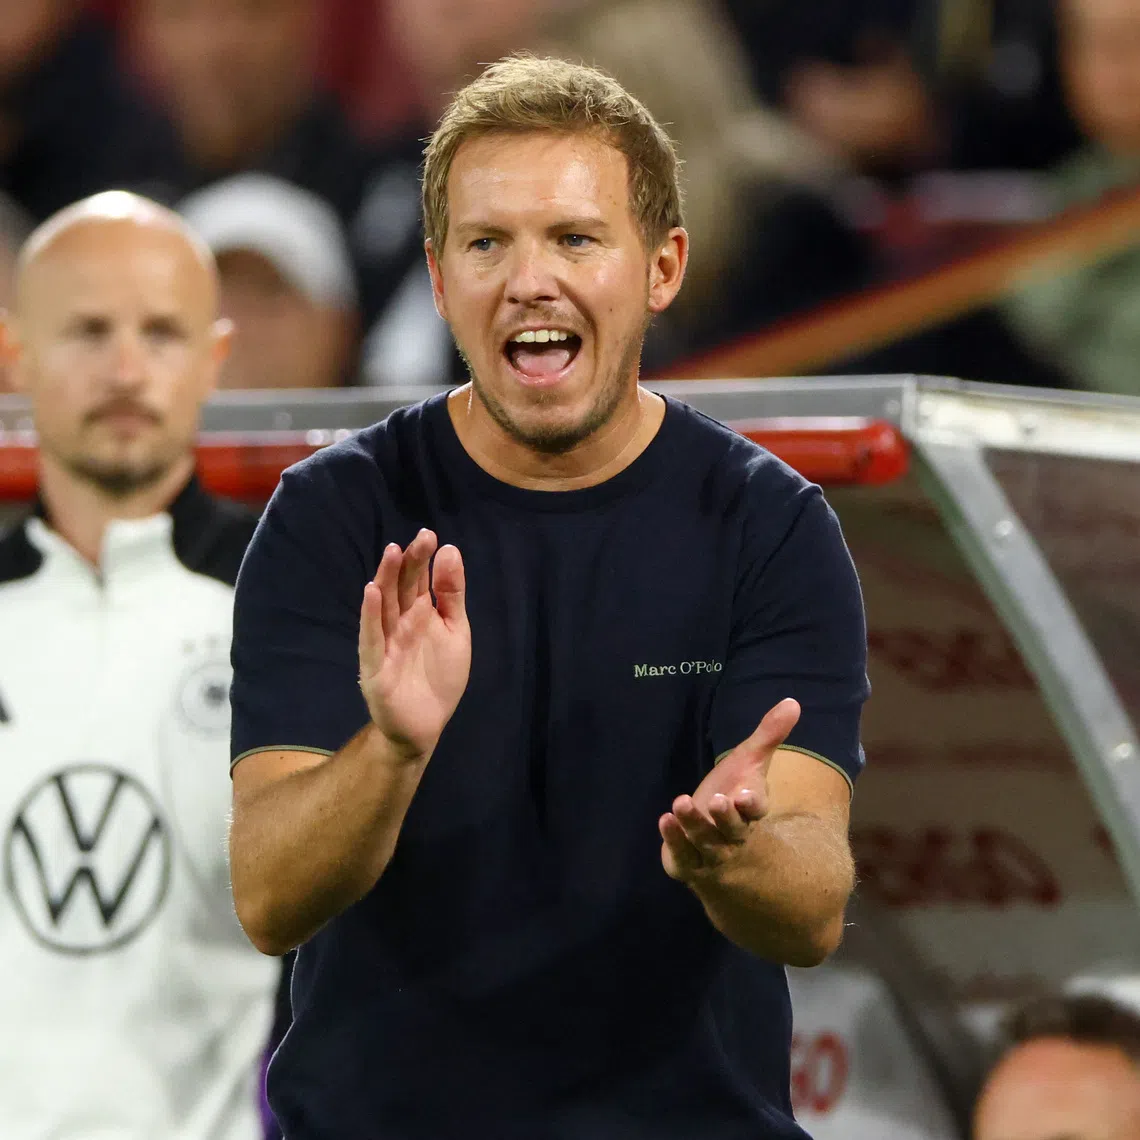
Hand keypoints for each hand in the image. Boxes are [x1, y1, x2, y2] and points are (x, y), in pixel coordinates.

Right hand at [358, 529, 470, 759]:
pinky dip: (371, 616)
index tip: (430, 535)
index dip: (422, 558)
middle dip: (409, 563)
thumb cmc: (439, 676)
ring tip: (392, 553)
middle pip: (401, 588)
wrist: (426, 725)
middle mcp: (398, 624)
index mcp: (418, 614)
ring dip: (386, 579)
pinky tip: (371, 593)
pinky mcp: (375, 667)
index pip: (417, 580)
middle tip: (420, 538)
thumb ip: (451, 594)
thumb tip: (450, 550)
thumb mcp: (456, 631)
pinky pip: (371, 638)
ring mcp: (384, 644)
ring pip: (384, 607)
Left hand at [659, 698, 799, 882]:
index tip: (746, 794)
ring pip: (705, 841)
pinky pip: (682, 855)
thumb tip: (793, 702)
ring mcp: (710, 852)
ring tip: (680, 803)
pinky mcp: (687, 863)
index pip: (756, 810)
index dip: (752, 804)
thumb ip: (768, 735)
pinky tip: (665, 819)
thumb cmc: (733, 791)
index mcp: (750, 811)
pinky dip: (674, 840)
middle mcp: (733, 835)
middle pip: (733, 829)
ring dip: (694, 823)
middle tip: (719, 800)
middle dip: (726, 817)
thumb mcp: (748, 761)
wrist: (713, 835)